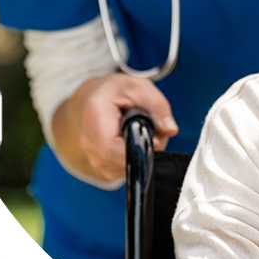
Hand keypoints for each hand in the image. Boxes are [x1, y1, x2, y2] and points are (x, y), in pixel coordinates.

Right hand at [56, 74, 178, 181]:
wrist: (92, 98)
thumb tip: (170, 130)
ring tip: (142, 132)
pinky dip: (135, 158)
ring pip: (126, 167)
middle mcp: (89, 141)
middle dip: (146, 150)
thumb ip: (157, 107)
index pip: (111, 148)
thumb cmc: (116, 91)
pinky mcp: (101, 166)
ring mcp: (92, 157)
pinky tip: (134, 141)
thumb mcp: (140, 87)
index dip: (137, 149)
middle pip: (122, 160)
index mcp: (95, 116)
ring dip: (142, 154)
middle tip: (155, 130)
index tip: (155, 139)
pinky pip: (123, 170)